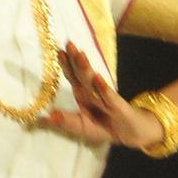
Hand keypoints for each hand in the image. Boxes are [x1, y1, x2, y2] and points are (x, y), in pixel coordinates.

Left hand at [43, 43, 163, 151]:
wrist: (131, 133)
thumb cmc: (103, 127)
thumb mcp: (81, 127)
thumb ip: (65, 122)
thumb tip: (46, 117)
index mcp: (83, 94)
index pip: (73, 77)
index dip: (66, 65)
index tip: (59, 52)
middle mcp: (93, 92)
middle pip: (82, 74)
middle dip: (75, 60)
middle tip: (69, 44)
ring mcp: (106, 98)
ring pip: (94, 82)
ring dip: (86, 69)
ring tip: (79, 55)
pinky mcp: (119, 107)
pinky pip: (109, 97)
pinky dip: (103, 89)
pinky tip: (97, 79)